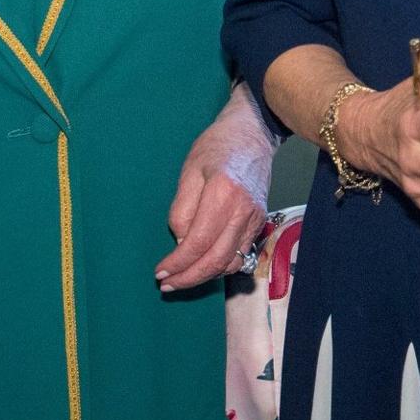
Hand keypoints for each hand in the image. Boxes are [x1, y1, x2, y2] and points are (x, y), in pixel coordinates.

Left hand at [156, 89, 278, 288]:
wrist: (251, 135)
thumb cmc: (216, 148)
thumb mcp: (189, 172)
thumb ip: (182, 209)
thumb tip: (181, 242)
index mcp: (223, 195)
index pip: (198, 242)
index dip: (178, 262)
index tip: (160, 271)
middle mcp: (243, 211)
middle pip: (216, 259)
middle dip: (189, 277)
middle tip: (167, 284)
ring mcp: (255, 219)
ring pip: (230, 262)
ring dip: (205, 276)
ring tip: (182, 278)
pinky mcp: (259, 222)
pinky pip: (240, 254)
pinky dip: (221, 266)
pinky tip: (203, 265)